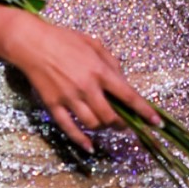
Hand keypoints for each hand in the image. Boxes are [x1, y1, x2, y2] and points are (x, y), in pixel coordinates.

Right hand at [0, 12, 161, 153]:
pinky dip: (81, 140)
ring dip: (103, 128)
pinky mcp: (54, 105)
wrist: (32, 43)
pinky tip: (90, 147)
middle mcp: (87, 87)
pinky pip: (69, 129)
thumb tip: (123, 82)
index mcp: (99, 71)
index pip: (129, 96)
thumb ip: (111, 63)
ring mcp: (69, 98)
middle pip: (111, 116)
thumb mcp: (94, 44)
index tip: (157, 123)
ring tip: (106, 124)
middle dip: (122, 124)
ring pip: (93, 124)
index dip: (145, 112)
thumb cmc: (64, 40)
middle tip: (126, 124)